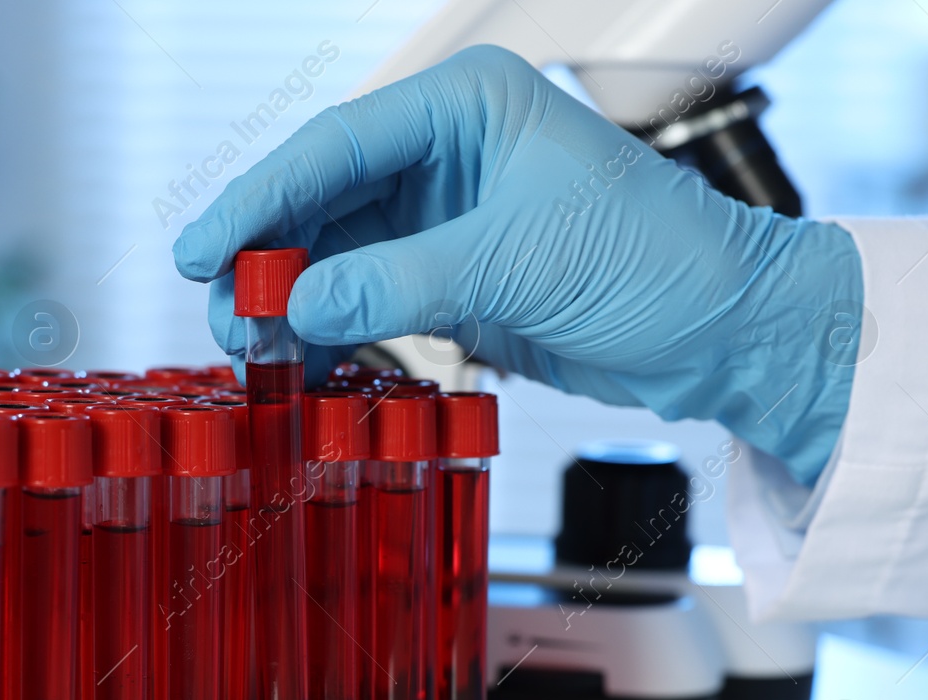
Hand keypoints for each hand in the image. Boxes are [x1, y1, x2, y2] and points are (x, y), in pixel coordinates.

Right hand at [171, 45, 863, 485]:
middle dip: (268, 261)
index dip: (259, 200)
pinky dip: (336, 333)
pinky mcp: (457, 280)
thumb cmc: (659, 262)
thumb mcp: (518, 263)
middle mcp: (451, 155)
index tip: (202, 249)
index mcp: (469, 108)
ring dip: (294, 304)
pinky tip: (309, 364)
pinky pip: (371, 301)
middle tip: (225, 315)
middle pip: (324, 202)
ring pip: (338, 256)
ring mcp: (450, 220)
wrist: (725, 333)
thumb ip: (398, 282)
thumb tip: (301, 304)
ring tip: (255, 351)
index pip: (336, 146)